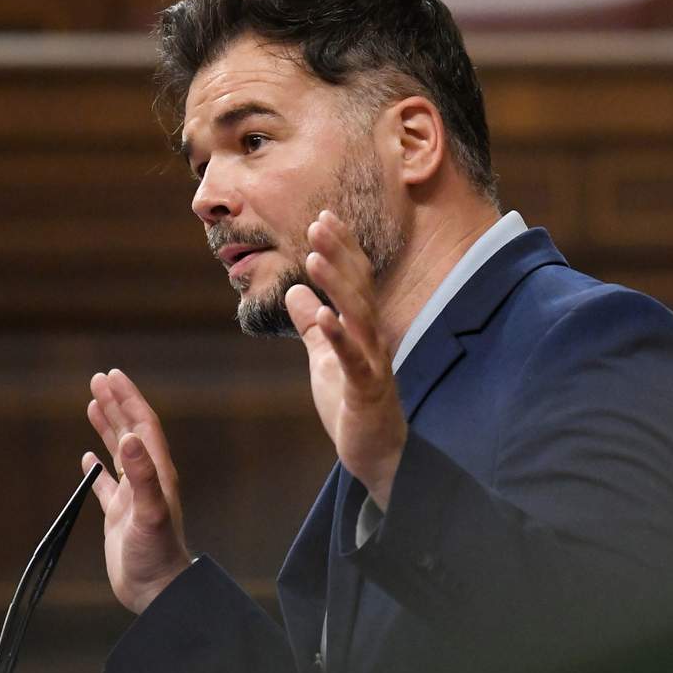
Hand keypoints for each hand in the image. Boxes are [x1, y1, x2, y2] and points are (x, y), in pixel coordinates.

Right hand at [83, 368, 192, 613]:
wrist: (157, 591)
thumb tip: (131, 438)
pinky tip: (87, 456)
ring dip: (107, 427)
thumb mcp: (150, 512)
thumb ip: (142, 476)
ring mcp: (134, 497)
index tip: (112, 376)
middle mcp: (148, 480)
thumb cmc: (157, 555)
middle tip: (98, 379)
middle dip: (117, 404)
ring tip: (94, 404)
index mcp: (158, 473)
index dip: (129, 399)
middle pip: (131, 432)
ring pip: (119, 453)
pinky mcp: (120, 516)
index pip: (144, 426)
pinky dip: (97, 467)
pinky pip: (107, 485)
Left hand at [285, 210, 408, 506]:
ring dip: (337, 285)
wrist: (377, 456)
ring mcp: (373, 363)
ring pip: (358, 316)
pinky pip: (354, 360)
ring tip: (314, 257)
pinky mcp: (367, 390)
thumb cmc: (353, 407)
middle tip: (319, 222)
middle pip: (358, 288)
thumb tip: (294, 292)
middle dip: (339, 254)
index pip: (355, 281)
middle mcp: (373, 339)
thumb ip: (313, 326)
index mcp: (363, 330)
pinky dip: (340, 337)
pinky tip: (324, 317)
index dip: (341, 249)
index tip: (324, 216)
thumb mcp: (325, 359)